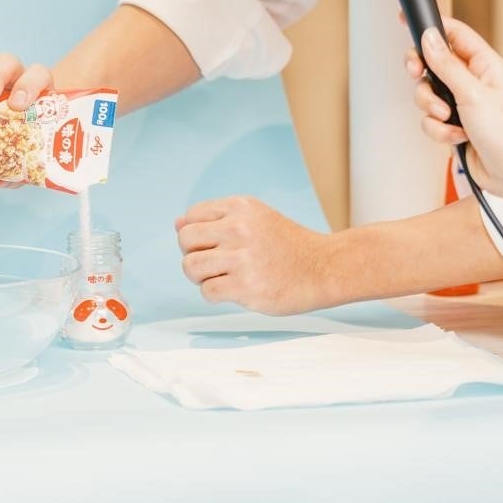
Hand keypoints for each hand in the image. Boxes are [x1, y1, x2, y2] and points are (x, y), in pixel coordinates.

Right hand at [0, 54, 56, 158]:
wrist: (36, 125)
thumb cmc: (42, 134)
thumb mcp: (41, 146)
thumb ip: (27, 163)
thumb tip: (0, 183)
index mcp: (40, 86)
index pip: (36, 74)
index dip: (28, 85)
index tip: (18, 104)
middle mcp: (14, 80)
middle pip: (1, 68)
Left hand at [177, 196, 342, 313]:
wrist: (325, 268)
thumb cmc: (288, 246)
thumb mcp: (256, 218)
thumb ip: (217, 219)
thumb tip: (177, 224)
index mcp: (240, 207)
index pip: (190, 217)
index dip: (196, 235)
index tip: (214, 245)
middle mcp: (239, 228)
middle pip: (185, 241)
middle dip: (194, 255)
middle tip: (216, 264)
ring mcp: (242, 258)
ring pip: (191, 267)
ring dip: (202, 277)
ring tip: (224, 278)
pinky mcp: (246, 287)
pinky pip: (207, 292)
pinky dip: (216, 295)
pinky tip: (237, 290)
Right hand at [405, 19, 502, 198]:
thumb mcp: (472, 93)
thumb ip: (446, 65)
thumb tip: (428, 37)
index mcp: (484, 64)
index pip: (454, 34)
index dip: (432, 27)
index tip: (408, 21)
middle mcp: (472, 80)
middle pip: (432, 63)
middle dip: (423, 75)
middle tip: (417, 75)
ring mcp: (462, 102)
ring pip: (427, 94)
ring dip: (432, 109)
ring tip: (449, 119)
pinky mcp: (454, 124)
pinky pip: (431, 119)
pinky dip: (439, 130)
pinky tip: (456, 137)